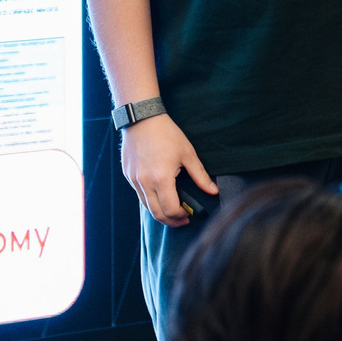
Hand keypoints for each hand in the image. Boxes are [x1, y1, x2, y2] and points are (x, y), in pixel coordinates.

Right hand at [120, 110, 216, 226]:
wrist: (141, 119)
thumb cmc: (166, 134)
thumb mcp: (187, 153)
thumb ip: (200, 176)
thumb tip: (213, 191)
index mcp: (161, 179)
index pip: (170, 209)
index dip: (181, 216)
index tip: (189, 216)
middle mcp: (145, 183)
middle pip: (156, 214)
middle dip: (171, 221)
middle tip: (182, 220)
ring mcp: (134, 180)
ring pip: (146, 206)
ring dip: (159, 212)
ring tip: (172, 211)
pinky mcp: (128, 175)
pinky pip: (139, 195)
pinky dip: (150, 200)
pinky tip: (160, 196)